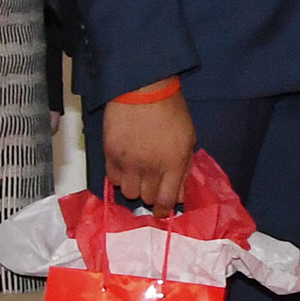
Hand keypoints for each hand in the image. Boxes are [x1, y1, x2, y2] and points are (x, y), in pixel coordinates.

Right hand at [103, 90, 197, 213]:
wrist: (143, 89)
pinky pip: (112, 179)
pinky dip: (119, 176)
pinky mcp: (110, 154)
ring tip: (138, 173)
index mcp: (174, 164)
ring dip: (134, 186)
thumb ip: (185, 168)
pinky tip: (126, 166)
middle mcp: (150, 168)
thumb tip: (180, 194)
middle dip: (152, 194)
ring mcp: (129, 162)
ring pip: (128, 192)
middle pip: (147, 198)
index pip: (167, 201)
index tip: (162, 211)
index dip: (164, 210)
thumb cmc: (172, 111)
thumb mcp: (189, 138)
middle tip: (153, 183)